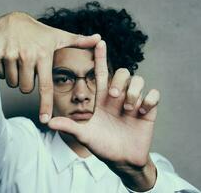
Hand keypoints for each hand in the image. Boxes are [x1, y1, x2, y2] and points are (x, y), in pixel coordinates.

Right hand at [0, 12, 100, 122]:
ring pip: (13, 83)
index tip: (45, 120)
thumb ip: (79, 41)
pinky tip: (9, 57)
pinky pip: (1, 75)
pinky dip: (5, 70)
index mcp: (44, 55)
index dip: (45, 105)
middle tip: (29, 68)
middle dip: (27, 83)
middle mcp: (26, 55)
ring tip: (20, 61)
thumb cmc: (38, 32)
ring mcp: (9, 54)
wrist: (10, 19)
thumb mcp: (58, 36)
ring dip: (16, 77)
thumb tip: (100, 39)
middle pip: (25, 89)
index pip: (45, 86)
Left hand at [48, 41, 158, 190]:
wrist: (122, 160)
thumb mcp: (84, 136)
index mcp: (102, 98)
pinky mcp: (148, 110)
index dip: (100, 57)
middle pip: (122, 72)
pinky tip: (142, 111)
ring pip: (138, 79)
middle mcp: (118, 96)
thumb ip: (69, 127)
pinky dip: (150, 99)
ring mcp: (133, 102)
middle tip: (115, 97)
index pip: (101, 73)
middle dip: (119, 81)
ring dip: (134, 91)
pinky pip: (154, 94)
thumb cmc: (102, 146)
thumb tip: (48, 122)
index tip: (99, 41)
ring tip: (129, 108)